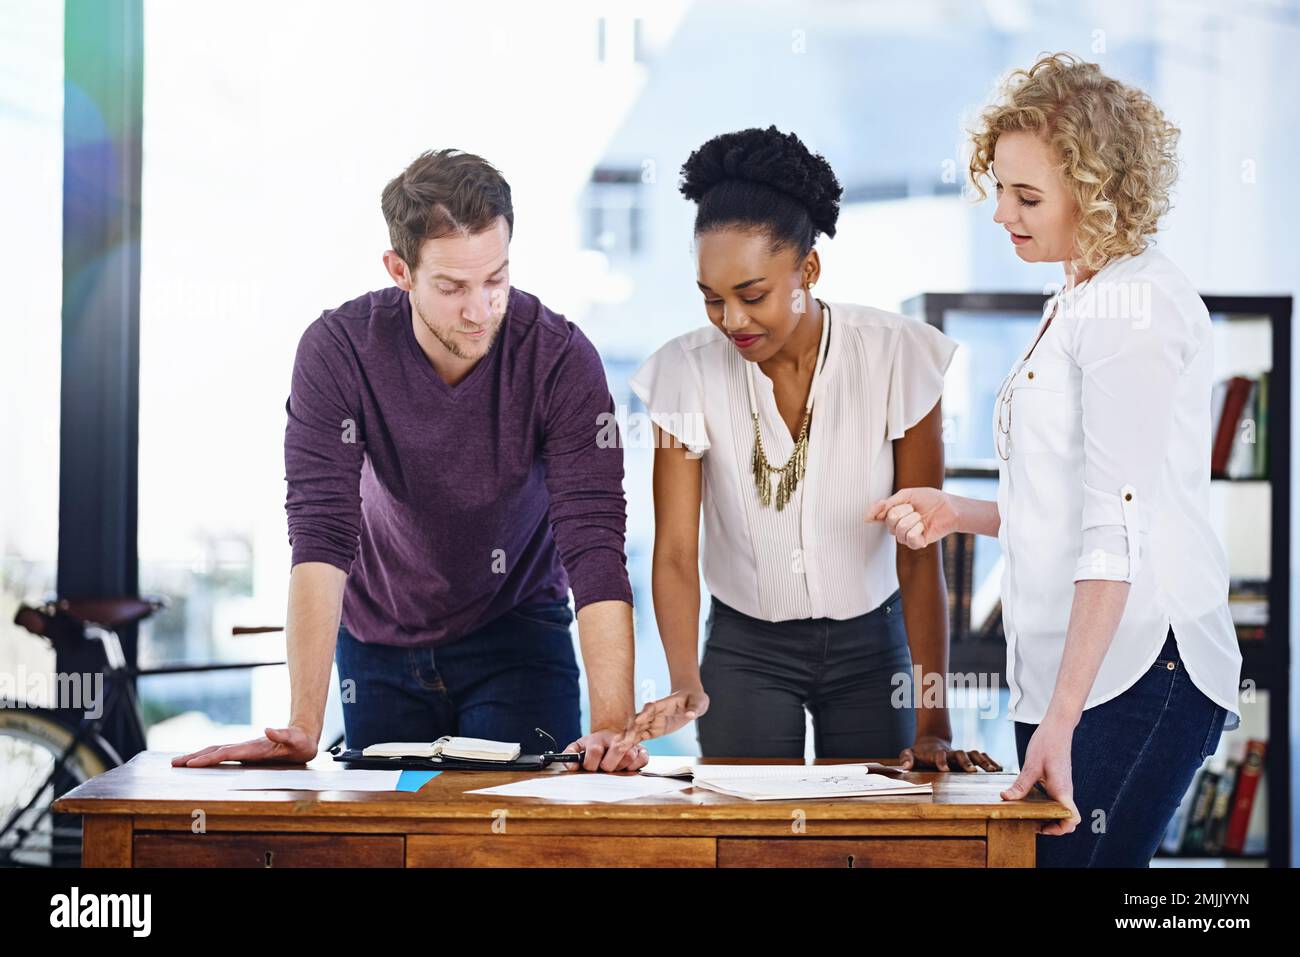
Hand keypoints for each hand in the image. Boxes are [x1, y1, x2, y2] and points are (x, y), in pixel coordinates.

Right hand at [170, 724, 318, 766]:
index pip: (226, 753)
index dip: (209, 758)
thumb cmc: (301, 742)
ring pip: (216, 752)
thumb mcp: (297, 740)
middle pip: (215, 750)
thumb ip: (284, 735)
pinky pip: (222, 756)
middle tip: (173, 764)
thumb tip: (267, 729)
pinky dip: (206, 758)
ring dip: (197, 757)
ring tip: (177, 763)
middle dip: (194, 757)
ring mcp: (244, 750)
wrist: (303, 735)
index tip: (191, 764)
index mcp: (253, 747)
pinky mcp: (246, 754)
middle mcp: (245, 747)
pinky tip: (198, 762)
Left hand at [561, 724, 649, 772]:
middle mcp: (615, 739)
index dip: (591, 763)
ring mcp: (630, 744)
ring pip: (630, 755)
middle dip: (608, 766)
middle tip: (604, 768)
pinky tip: (627, 766)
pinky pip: (643, 759)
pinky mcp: (641, 750)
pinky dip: (636, 765)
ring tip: (615, 766)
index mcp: (598, 739)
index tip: (589, 767)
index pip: (595, 751)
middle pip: (617, 751)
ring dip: (621, 766)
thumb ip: (569, 755)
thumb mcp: (578, 747)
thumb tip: (570, 765)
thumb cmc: (594, 745)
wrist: (610, 733)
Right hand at [629, 685, 709, 742]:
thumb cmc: (695, 699)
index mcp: (664, 704)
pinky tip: (625, 748)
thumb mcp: (699, 702)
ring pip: (639, 729)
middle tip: (622, 739)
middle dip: (631, 729)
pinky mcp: (655, 730)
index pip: (652, 707)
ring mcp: (654, 721)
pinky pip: (643, 736)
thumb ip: (694, 708)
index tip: (638, 720)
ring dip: (630, 737)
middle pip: (641, 720)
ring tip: (619, 747)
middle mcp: (656, 713)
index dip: (645, 713)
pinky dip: (634, 742)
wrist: (692, 701)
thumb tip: (691, 714)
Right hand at [867, 487, 959, 549]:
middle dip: (904, 510)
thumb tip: (869, 517)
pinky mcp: (916, 543)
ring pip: (900, 529)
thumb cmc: (930, 499)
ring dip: (913, 519)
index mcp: (892, 514)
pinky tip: (924, 527)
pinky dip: (918, 529)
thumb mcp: (906, 495)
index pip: (875, 515)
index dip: (875, 511)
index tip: (883, 504)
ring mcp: (906, 536)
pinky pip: (910, 538)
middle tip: (914, 508)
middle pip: (890, 520)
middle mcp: (897, 526)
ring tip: (921, 517)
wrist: (949, 507)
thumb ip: (888, 504)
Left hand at [898, 735, 1002, 772]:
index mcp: (935, 753)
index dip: (941, 761)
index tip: (945, 769)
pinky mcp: (969, 756)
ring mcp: (961, 753)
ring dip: (983, 761)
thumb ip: (906, 758)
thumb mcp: (909, 753)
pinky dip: (991, 761)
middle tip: (972, 771)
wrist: (931, 742)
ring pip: (974, 754)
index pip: (938, 756)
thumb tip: (905, 766)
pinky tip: (1000, 768)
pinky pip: (982, 757)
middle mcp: (951, 752)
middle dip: (966, 762)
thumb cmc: (920, 752)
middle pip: (960, 754)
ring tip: (993, 771)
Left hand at [1000, 717, 1080, 835]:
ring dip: (1049, 817)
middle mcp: (1065, 792)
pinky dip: (1046, 806)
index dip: (1061, 828)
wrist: (1057, 728)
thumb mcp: (1030, 766)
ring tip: (1029, 816)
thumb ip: (1021, 785)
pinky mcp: (1057, 782)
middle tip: (1032, 825)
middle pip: (1067, 819)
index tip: (1042, 827)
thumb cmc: (1047, 744)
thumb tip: (1006, 798)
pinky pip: (1055, 800)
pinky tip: (1029, 802)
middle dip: (1053, 827)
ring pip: (1061, 810)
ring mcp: (1062, 788)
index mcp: (1062, 790)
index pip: (1072, 818)